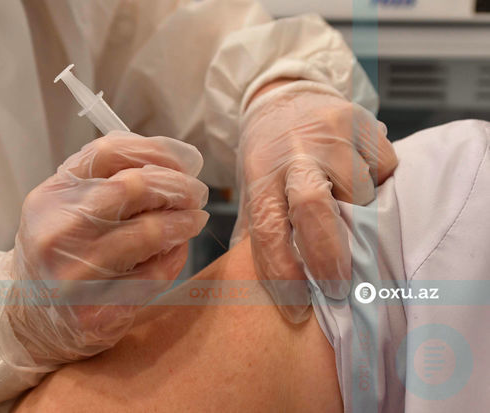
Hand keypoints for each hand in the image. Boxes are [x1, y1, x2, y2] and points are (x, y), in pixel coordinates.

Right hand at [0, 131, 208, 364]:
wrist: (33, 320)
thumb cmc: (62, 254)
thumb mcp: (67, 208)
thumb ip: (108, 182)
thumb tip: (175, 163)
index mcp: (52, 195)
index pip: (108, 153)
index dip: (155, 152)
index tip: (182, 162)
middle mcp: (57, 230)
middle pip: (133, 187)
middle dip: (177, 186)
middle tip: (196, 193)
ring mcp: (74, 272)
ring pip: (149, 233)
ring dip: (183, 222)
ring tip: (195, 220)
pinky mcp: (94, 308)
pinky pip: (152, 275)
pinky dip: (173, 259)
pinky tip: (176, 252)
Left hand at [233, 86, 397, 322]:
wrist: (282, 97)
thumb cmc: (269, 156)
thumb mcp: (254, 188)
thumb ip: (264, 231)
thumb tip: (276, 289)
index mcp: (259, 174)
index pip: (268, 229)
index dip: (283, 273)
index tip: (297, 308)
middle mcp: (292, 153)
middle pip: (312, 207)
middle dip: (328, 254)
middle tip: (337, 286)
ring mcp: (328, 134)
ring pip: (360, 193)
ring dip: (359, 211)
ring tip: (344, 202)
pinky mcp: (361, 121)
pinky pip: (385, 168)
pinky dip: (379, 181)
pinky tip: (359, 172)